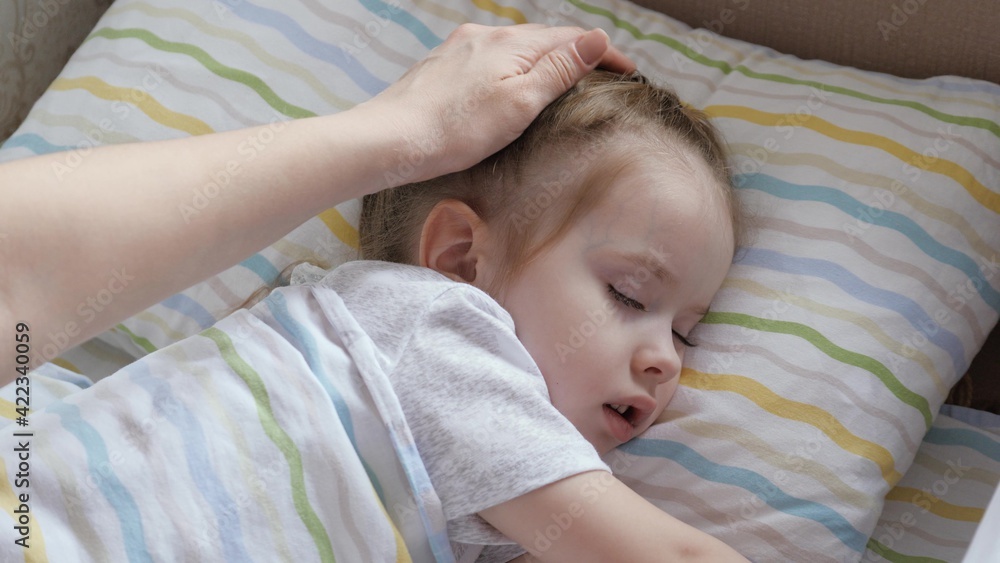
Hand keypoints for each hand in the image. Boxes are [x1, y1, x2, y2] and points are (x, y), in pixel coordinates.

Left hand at [359, 24, 635, 185]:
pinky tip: (509, 88)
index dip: (603, 53)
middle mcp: (483, 37)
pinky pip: (488, 60)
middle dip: (574, 54)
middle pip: (541, 40)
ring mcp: (459, 50)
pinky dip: (511, 70)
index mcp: (509, 43)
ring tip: (560, 82)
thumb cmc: (454, 130)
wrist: (389, 140)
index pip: (570, 38)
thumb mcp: (519, 102)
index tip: (629, 71)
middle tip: (601, 76)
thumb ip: (559, 69)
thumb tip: (597, 38)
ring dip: (542, 61)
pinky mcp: (441, 68)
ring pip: (513, 50)